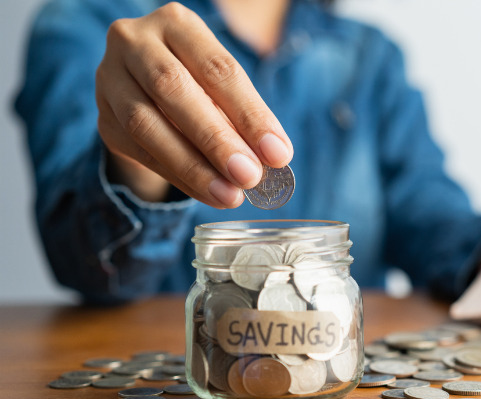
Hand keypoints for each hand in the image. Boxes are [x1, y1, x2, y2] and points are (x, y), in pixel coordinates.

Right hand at [96, 3, 292, 207]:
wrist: (146, 88)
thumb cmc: (199, 83)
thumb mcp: (223, 87)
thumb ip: (244, 115)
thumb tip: (274, 156)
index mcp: (176, 24)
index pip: (217, 69)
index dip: (249, 114)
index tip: (278, 153)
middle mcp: (134, 42)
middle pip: (174, 89)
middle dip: (216, 139)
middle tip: (249, 175)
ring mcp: (110, 79)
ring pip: (147, 124)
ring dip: (193, 166)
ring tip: (229, 194)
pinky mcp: (103, 117)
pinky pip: (140, 152)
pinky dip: (178, 177)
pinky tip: (208, 193)